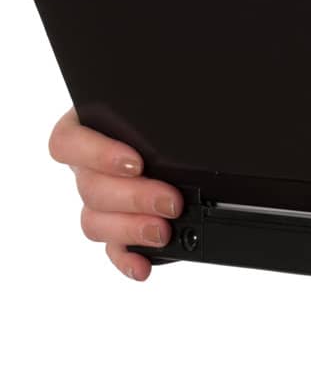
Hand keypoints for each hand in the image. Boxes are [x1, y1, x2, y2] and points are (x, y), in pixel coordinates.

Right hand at [47, 106, 183, 280]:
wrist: (188, 127)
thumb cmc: (166, 109)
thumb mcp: (158, 100)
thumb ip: (158, 105)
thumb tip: (179, 104)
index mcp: (88, 125)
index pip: (67, 141)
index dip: (96, 154)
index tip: (135, 162)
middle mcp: (88, 165)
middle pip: (90, 188)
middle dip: (133, 198)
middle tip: (170, 200)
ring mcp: (99, 199)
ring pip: (95, 221)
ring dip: (131, 229)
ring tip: (164, 231)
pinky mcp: (116, 227)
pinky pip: (112, 248)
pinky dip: (127, 258)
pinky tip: (144, 265)